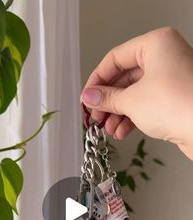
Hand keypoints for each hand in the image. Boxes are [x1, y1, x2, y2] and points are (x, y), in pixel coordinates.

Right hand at [81, 27, 192, 159]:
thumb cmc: (177, 104)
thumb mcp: (132, 100)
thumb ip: (107, 98)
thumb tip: (89, 97)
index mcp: (155, 45)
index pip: (115, 58)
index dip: (97, 80)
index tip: (86, 97)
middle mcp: (165, 57)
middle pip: (125, 78)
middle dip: (108, 101)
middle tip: (96, 116)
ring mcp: (171, 79)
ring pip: (135, 94)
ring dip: (118, 113)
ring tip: (107, 129)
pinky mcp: (175, 99)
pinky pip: (146, 104)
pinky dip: (132, 117)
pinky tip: (121, 132)